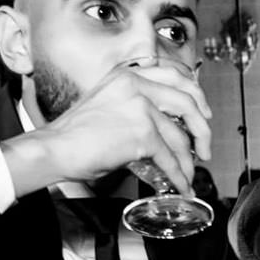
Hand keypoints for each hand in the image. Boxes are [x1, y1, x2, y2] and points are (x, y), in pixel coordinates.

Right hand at [3, 59, 210, 193]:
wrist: (54, 148)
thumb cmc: (75, 134)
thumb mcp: (108, 104)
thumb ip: (136, 105)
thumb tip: (163, 126)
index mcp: (128, 75)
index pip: (174, 75)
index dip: (195, 95)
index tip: (203, 111)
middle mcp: (136, 86)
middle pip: (187, 103)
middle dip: (202, 130)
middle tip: (205, 148)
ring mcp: (141, 109)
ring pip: (179, 138)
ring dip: (188, 162)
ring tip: (188, 175)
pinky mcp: (142, 134)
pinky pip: (169, 159)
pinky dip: (178, 176)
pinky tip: (179, 184)